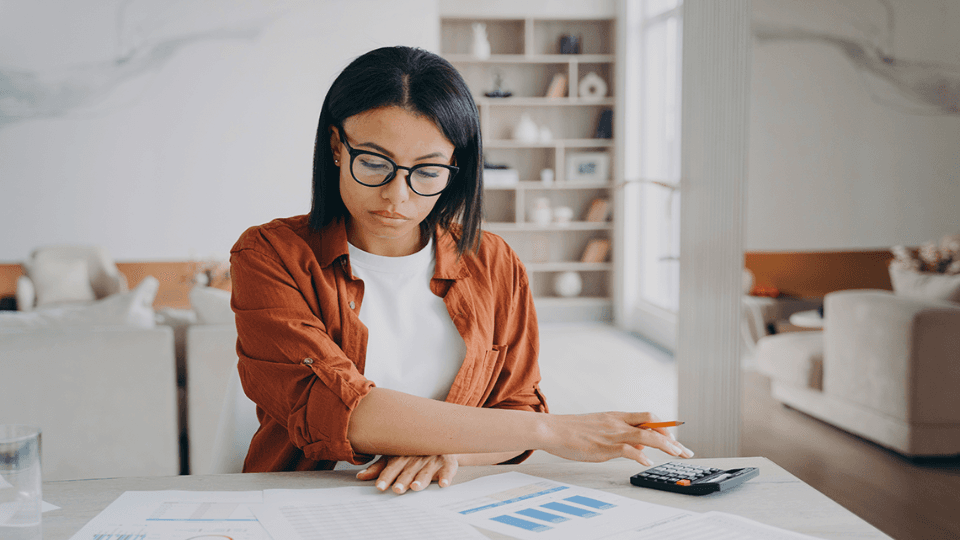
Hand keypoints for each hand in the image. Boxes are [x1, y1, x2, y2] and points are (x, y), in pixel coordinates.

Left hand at [356, 455, 458, 493]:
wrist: (440, 440)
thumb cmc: (413, 451)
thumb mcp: (394, 456)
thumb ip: (379, 468)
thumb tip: (360, 477)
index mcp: (402, 456)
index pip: (392, 468)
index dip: (386, 477)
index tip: (380, 486)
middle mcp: (416, 458)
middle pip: (408, 471)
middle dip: (403, 480)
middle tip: (397, 489)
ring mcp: (432, 460)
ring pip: (426, 471)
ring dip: (421, 479)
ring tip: (416, 487)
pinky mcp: (447, 463)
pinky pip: (448, 470)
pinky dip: (446, 477)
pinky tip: (443, 483)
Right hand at [541, 412, 693, 465]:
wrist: (553, 430)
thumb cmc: (574, 431)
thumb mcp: (601, 429)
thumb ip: (622, 436)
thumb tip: (641, 446)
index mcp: (618, 417)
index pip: (648, 416)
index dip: (665, 426)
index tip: (677, 437)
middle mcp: (618, 423)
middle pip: (652, 424)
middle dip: (672, 438)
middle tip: (684, 451)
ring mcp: (612, 434)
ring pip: (646, 435)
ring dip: (665, 445)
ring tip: (677, 454)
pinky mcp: (604, 446)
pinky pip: (627, 450)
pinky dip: (640, 455)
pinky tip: (648, 461)